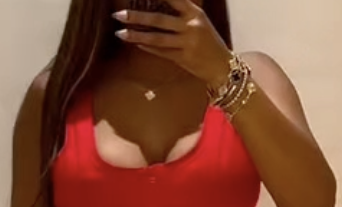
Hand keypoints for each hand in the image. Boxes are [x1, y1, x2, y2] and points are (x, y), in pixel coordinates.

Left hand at [114, 1, 230, 89]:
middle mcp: (190, 26)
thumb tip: (158, 6)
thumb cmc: (208, 42)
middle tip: (118, 14)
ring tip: (120, 33)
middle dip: (137, 16)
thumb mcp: (199, 21)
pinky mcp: (183, 59)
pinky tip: (136, 43)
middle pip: (159, 19)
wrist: (223, 66)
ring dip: (137, 35)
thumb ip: (181, 13)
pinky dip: (148, 47)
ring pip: (157, 38)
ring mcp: (187, 43)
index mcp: (194, 13)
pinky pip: (161, 52)